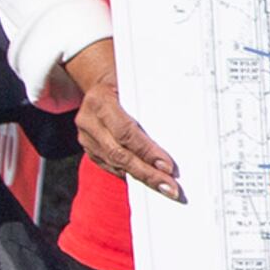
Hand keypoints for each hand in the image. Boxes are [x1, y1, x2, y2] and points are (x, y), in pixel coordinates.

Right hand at [66, 38, 179, 199]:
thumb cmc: (128, 81)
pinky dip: (129, 174)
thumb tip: (184, 127)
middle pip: (120, 153)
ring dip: (142, 178)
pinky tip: (148, 183)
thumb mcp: (137, 84)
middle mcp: (88, 121)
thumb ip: (151, 102)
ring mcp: (85, 137)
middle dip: (148, 173)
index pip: (126, 132)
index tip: (168, 166)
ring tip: (165, 189)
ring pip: (115, 163)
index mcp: (100, 101)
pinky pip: (110, 165)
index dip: (147, 151)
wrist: (102, 82)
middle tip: (171, 188)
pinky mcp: (88, 148)